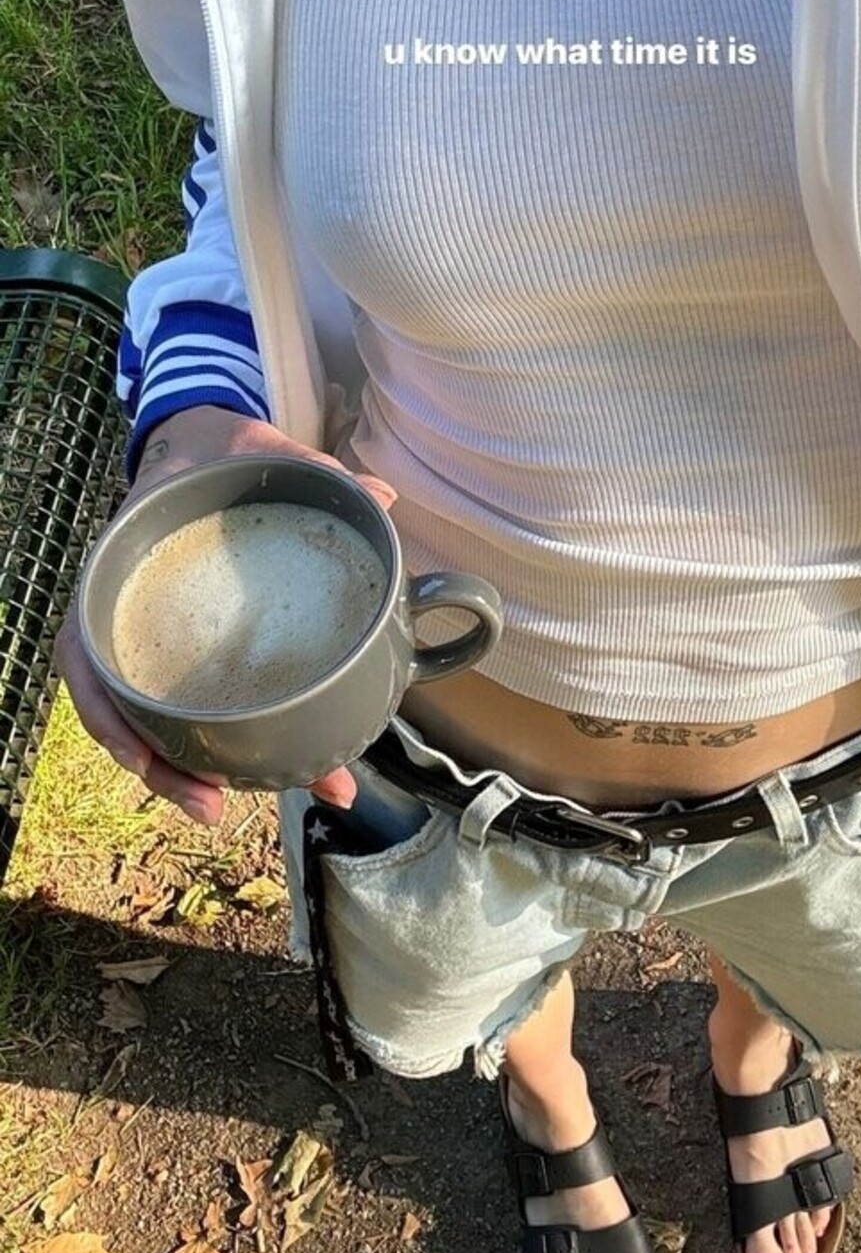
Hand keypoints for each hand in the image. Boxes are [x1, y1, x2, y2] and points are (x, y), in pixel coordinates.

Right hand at [55, 406, 395, 825]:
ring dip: (180, 769)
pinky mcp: (183, 649)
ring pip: (145, 718)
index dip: (106, 711)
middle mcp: (126, 607)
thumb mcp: (267, 452)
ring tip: (227, 806)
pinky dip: (204, 742)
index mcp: (129, 561)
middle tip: (213, 806)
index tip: (141, 754)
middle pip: (118, 706)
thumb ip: (318, 471)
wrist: (205, 446)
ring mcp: (150, 633)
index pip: (86, 649)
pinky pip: (178, 706)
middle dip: (161, 766)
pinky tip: (244, 772)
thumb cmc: (225, 455)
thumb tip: (381, 497)